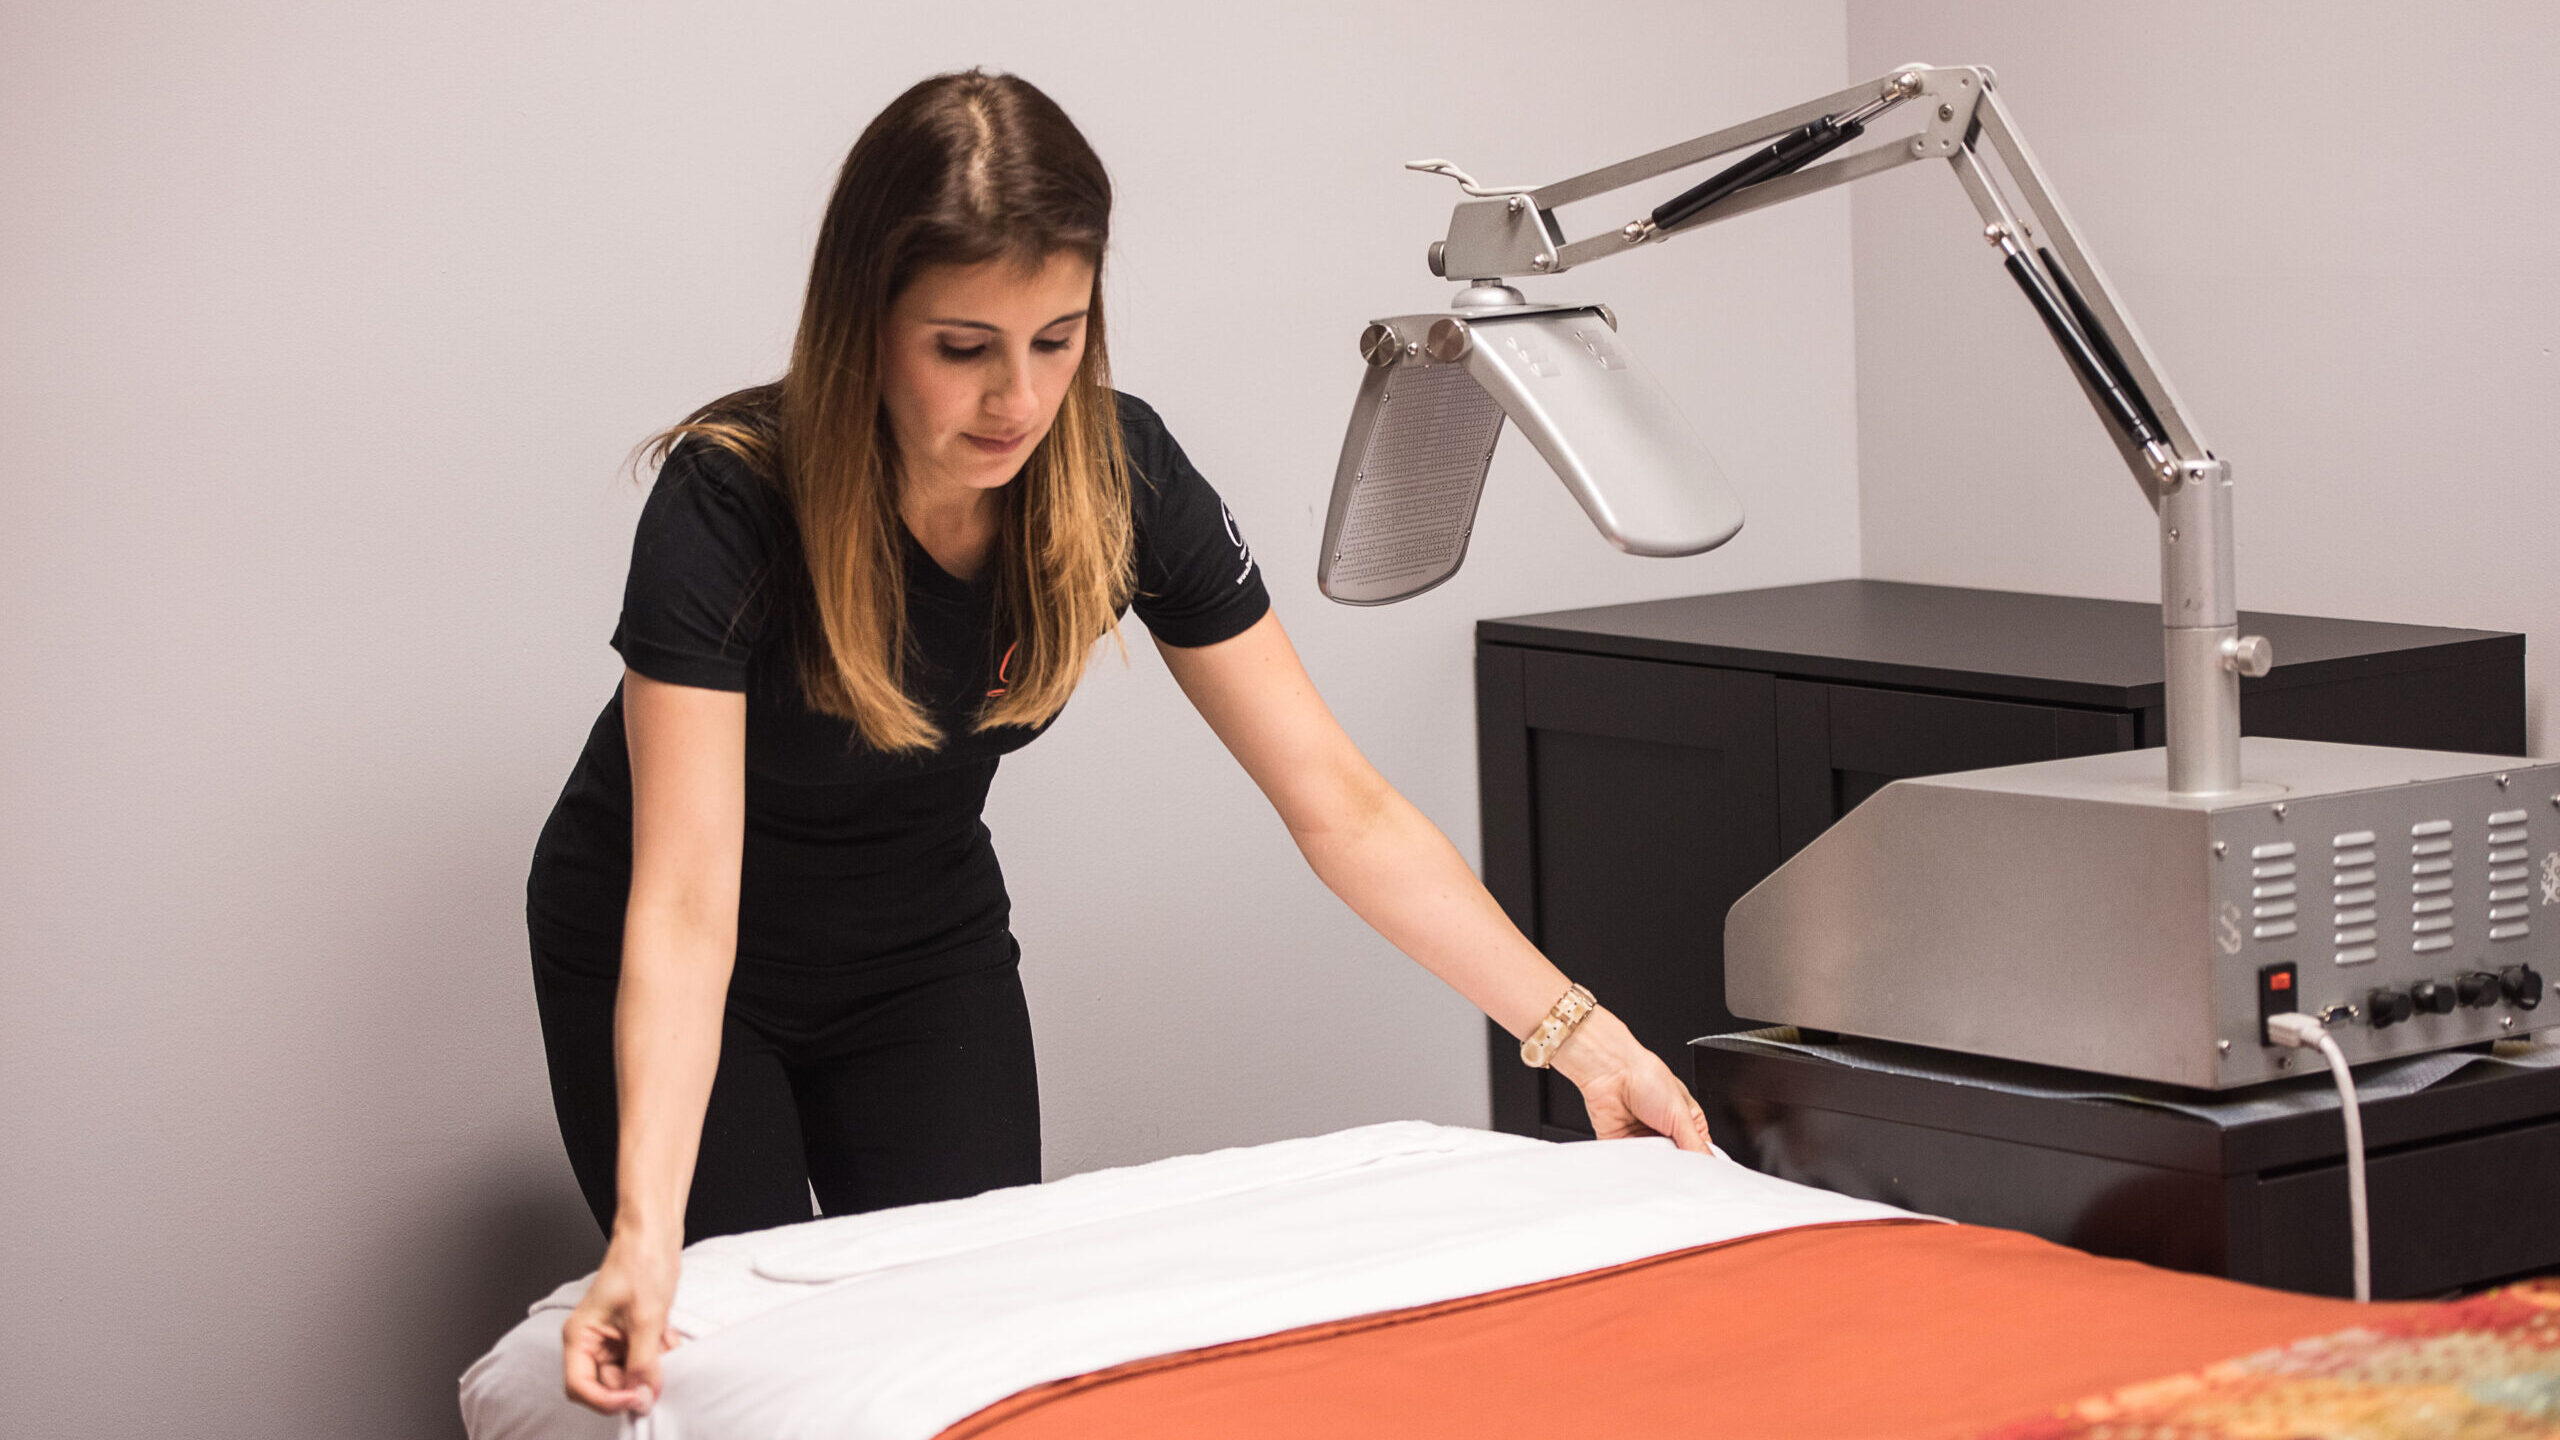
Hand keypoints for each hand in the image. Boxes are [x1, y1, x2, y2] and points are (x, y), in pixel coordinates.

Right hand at [562, 1227, 683, 1415]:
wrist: (656, 1233)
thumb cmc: (641, 1262)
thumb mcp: (645, 1319)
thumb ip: (642, 1363)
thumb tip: (643, 1397)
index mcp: (579, 1336)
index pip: (580, 1387)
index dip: (607, 1400)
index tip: (637, 1398)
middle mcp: (591, 1339)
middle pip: (606, 1383)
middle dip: (635, 1380)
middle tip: (659, 1371)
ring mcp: (611, 1336)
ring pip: (628, 1371)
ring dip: (651, 1364)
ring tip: (664, 1342)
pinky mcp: (630, 1331)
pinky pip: (642, 1356)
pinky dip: (658, 1352)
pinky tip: (668, 1336)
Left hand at [1551, 1008, 1716, 1153]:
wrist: (1610, 1072)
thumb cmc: (1646, 1076)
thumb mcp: (1680, 1112)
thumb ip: (1695, 1143)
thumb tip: (1709, 1164)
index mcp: (1687, 1119)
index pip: (1700, 1151)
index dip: (1701, 1164)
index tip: (1701, 1173)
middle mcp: (1666, 1131)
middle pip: (1678, 1162)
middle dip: (1677, 1165)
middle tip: (1678, 1164)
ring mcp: (1645, 1139)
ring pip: (1656, 1166)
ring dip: (1657, 1165)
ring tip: (1657, 1155)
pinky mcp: (1624, 1146)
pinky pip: (1634, 1164)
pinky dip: (1637, 1165)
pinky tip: (1641, 1160)